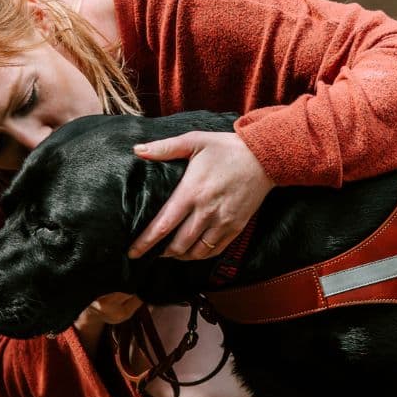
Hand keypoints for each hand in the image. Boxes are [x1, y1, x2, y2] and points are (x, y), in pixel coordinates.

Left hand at [127, 131, 273, 259]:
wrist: (264, 157)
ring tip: (170, 253)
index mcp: (191, 192)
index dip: (145, 242)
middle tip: (150, 253)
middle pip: (178, 244)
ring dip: (180, 256)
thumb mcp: (195, 140)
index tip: (132, 252)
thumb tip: (137, 150)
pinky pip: (214, 250)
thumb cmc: (227, 148)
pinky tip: (192, 251)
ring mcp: (222, 222)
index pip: (163, 225)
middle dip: (161, 252)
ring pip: (196, 252)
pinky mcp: (236, 227)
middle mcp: (206, 211)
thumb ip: (165, 148)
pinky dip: (200, 255)